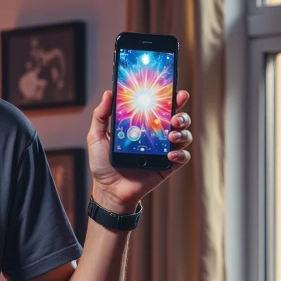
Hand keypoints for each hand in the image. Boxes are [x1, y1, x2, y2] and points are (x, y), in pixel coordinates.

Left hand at [86, 87, 191, 214]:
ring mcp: (163, 150)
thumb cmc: (103, 165)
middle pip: (177, 118)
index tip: (174, 89)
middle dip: (181, 113)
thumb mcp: (97, 137)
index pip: (159, 106)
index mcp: (142, 124)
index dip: (170, 96)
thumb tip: (108, 93)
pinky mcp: (167, 166)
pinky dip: (181, 154)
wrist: (109, 191)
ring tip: (172, 135)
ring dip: (182, 132)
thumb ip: (101, 116)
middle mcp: (156, 135)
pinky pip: (182, 157)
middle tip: (174, 115)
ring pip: (184, 135)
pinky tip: (170, 154)